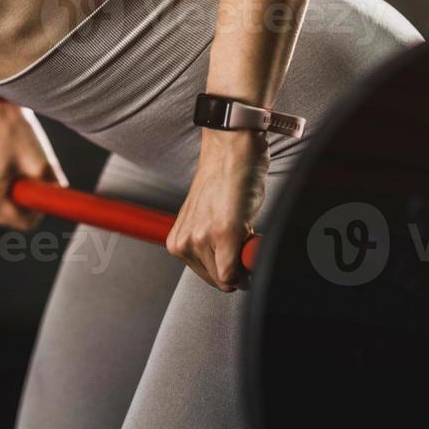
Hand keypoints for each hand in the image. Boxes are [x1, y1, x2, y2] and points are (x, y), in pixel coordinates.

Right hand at [0, 100, 66, 230]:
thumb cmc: (16, 133)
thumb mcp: (42, 165)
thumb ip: (52, 192)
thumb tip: (63, 206)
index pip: (21, 223)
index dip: (38, 211)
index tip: (44, 190)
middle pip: (7, 218)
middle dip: (23, 203)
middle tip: (32, 177)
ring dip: (11, 196)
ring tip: (18, 170)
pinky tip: (5, 168)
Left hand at [166, 129, 270, 291]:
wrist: (231, 146)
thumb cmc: (225, 179)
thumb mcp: (207, 220)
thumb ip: (211, 248)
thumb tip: (231, 276)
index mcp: (179, 241)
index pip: (210, 279)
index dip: (231, 267)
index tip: (236, 248)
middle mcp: (185, 243)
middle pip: (220, 281)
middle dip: (237, 263)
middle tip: (239, 232)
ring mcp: (202, 238)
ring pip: (231, 277)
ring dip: (244, 254)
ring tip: (241, 222)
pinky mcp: (224, 232)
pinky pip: (236, 271)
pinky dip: (249, 258)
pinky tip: (249, 228)